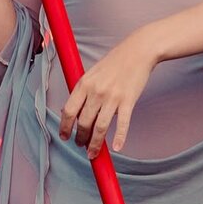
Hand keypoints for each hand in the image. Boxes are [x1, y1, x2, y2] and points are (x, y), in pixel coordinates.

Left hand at [59, 31, 157, 158]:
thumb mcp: (92, 73)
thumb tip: (70, 110)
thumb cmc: (115, 61)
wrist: (138, 51)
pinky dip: (119, 138)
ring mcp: (112, 97)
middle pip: (84, 122)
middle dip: (81, 138)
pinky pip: (122, 124)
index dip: (65, 127)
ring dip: (95, 144)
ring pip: (100, 127)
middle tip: (81, 145)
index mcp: (84, 83)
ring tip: (93, 152)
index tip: (65, 136)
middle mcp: (96, 91)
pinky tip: (116, 147)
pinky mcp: (128, 101)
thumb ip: (82, 91)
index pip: (69, 111)